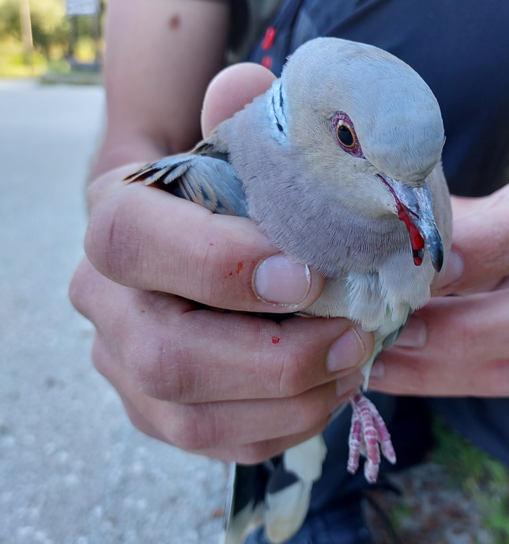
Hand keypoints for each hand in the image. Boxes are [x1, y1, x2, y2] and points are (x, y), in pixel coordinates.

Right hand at [70, 63, 372, 463]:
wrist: (203, 243)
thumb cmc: (228, 198)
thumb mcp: (237, 153)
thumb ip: (242, 120)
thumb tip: (248, 88)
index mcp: (117, 220)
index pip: (136, 242)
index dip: (219, 265)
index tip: (307, 275)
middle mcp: (105, 301)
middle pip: (166, 352)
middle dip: (274, 358)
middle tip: (355, 338)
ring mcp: (124, 365)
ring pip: (190, 413)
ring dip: (288, 401)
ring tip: (353, 367)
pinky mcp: (156, 411)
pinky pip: (215, 444)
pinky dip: (282, 428)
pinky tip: (326, 396)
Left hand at [370, 164, 508, 396]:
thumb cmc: (506, 216)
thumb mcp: (485, 202)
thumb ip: (445, 221)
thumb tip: (379, 243)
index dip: (484, 248)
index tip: (418, 268)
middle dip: (458, 330)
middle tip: (389, 328)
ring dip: (433, 367)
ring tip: (372, 356)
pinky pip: (490, 383)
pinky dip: (429, 379)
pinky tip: (384, 370)